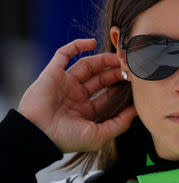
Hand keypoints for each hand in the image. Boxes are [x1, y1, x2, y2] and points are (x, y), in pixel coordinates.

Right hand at [17, 39, 136, 152]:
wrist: (36, 134)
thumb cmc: (65, 139)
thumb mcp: (98, 136)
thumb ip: (119, 123)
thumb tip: (137, 110)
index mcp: (87, 110)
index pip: (108, 94)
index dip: (122, 87)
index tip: (136, 80)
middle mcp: (77, 95)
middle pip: (101, 78)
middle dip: (116, 71)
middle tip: (131, 65)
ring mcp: (65, 83)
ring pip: (88, 65)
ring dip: (104, 59)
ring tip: (119, 55)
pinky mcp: (52, 73)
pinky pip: (64, 54)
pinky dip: (77, 46)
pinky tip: (92, 43)